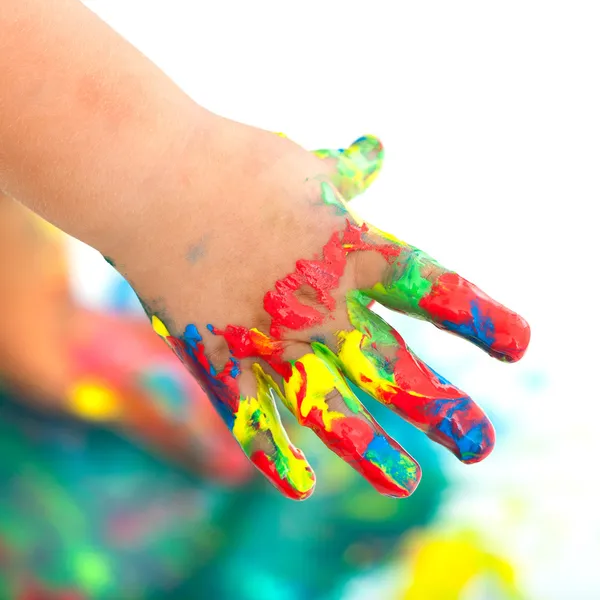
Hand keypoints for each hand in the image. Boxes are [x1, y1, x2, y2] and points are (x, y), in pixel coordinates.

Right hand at [106, 121, 529, 499]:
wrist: (150, 172)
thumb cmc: (232, 161)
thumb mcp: (303, 163)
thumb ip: (345, 169)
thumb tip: (376, 146)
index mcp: (349, 249)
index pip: (434, 289)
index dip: (481, 318)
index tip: (519, 344)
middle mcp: (318, 302)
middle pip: (394, 365)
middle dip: (441, 408)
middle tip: (478, 442)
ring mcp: (266, 336)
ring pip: (329, 409)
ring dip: (371, 452)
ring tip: (407, 482)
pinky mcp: (216, 354)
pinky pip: (249, 415)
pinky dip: (273, 454)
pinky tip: (298, 486)